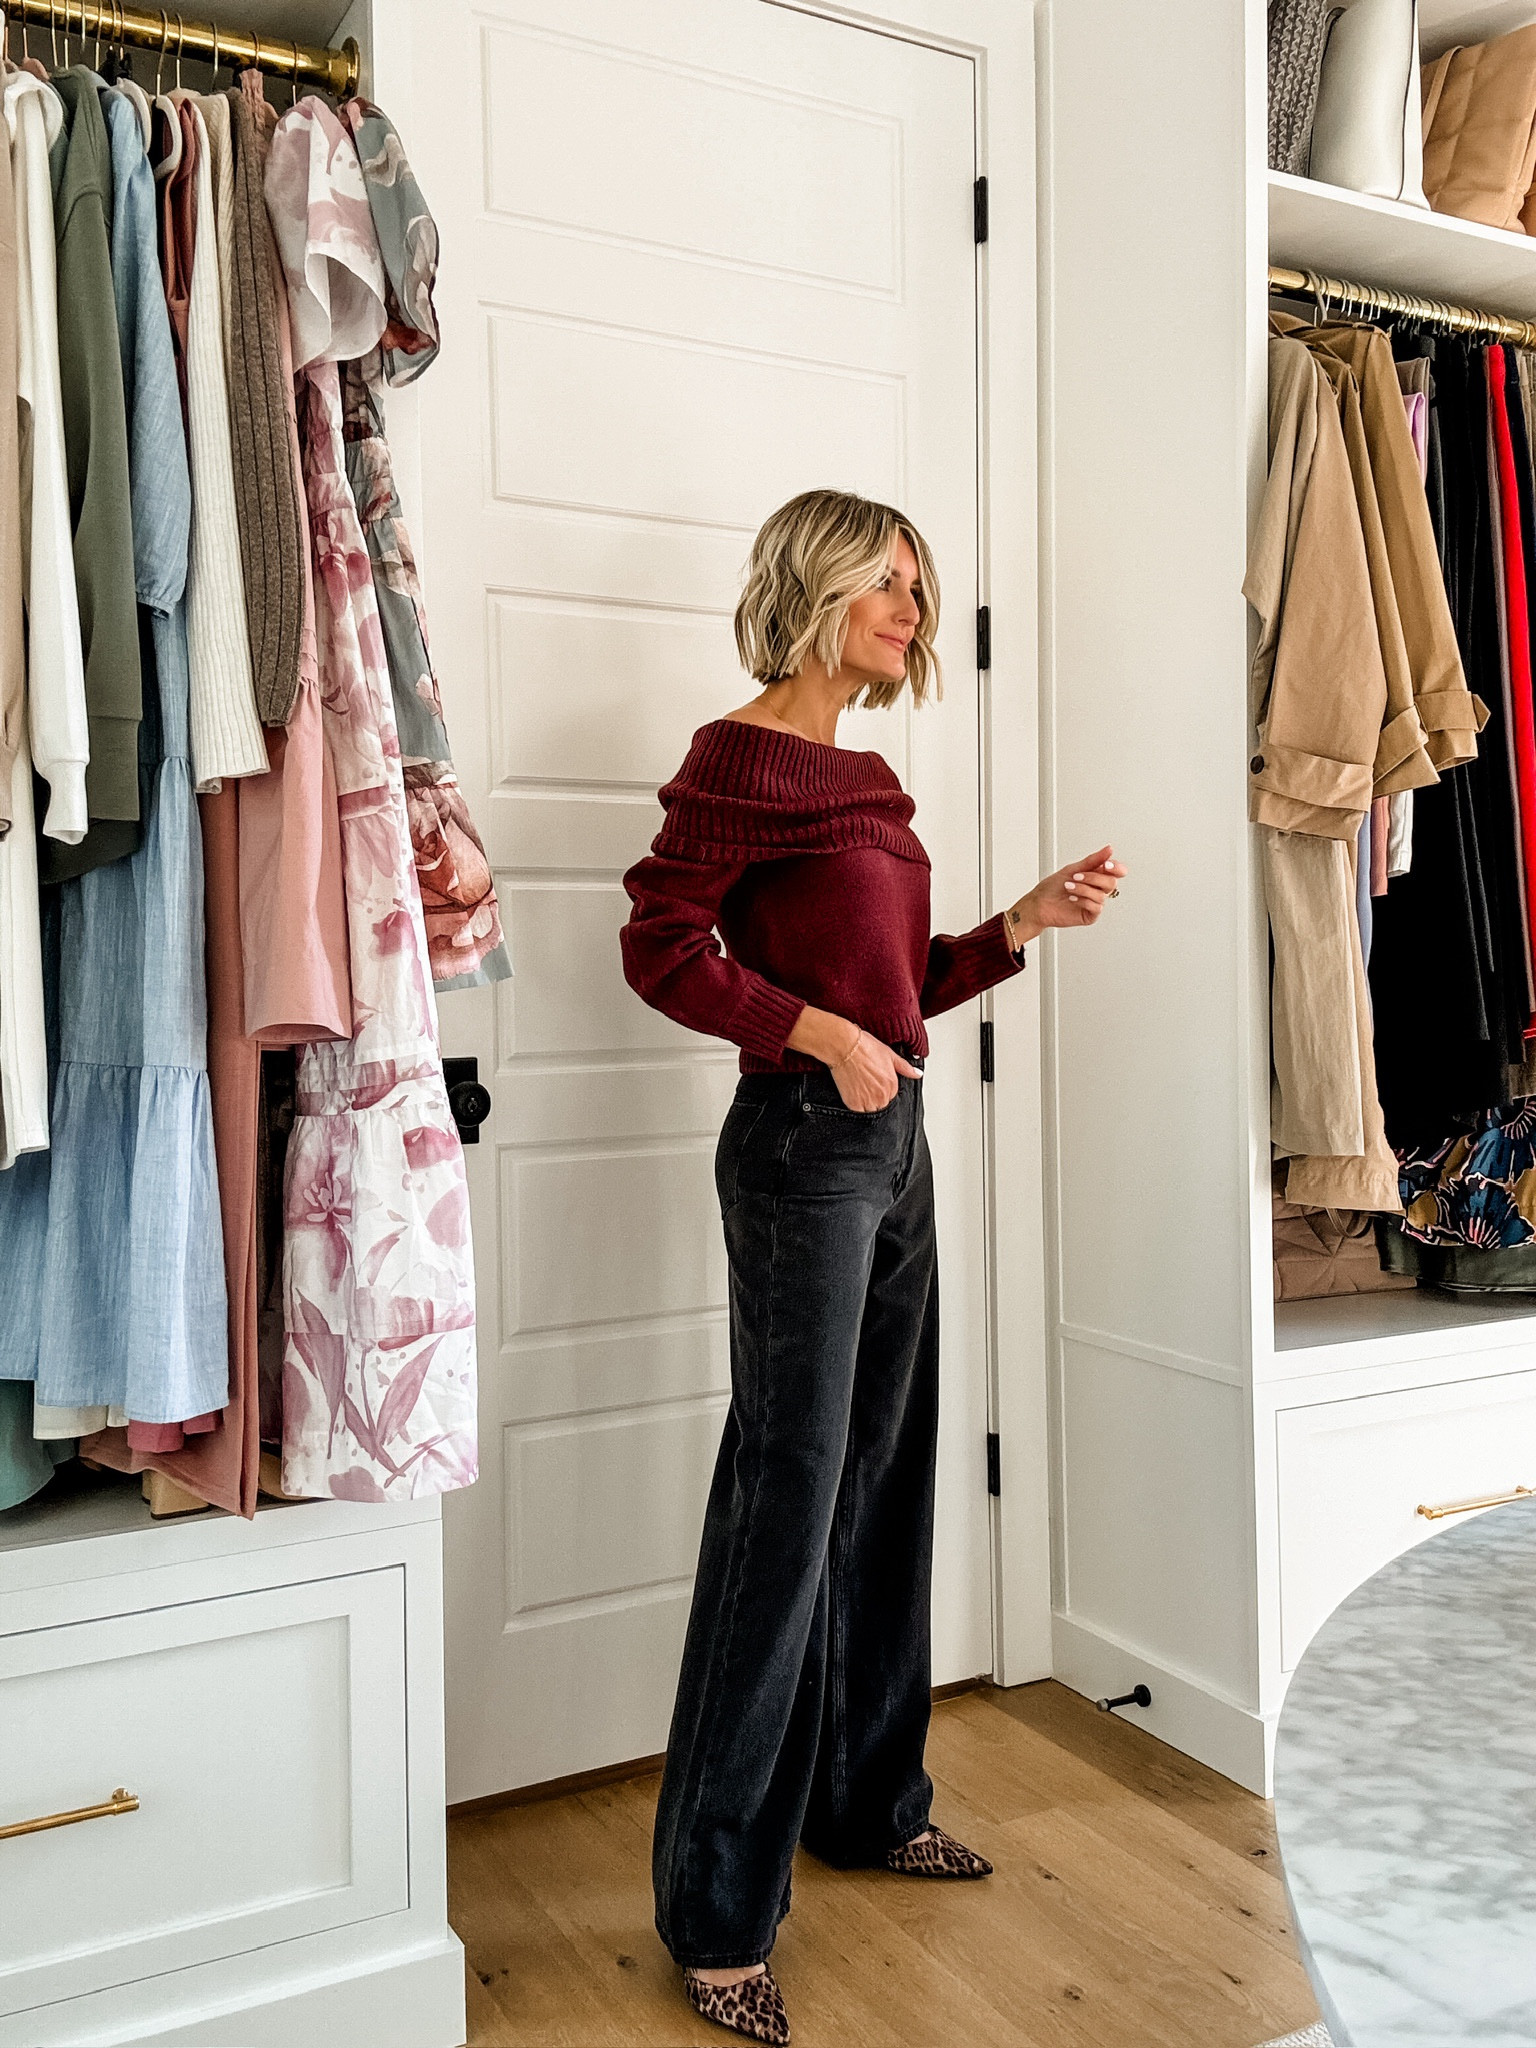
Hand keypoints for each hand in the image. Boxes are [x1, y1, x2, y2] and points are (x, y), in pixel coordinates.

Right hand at [829, 1029, 921, 1111]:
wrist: (846, 1047)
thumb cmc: (865, 1047)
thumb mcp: (890, 1055)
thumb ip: (906, 1068)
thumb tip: (918, 1074)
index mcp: (892, 1085)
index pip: (891, 1097)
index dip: (883, 1091)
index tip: (875, 1083)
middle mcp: (882, 1095)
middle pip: (881, 1106)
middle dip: (876, 1099)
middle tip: (866, 1085)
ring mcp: (867, 1101)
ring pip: (870, 1111)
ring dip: (866, 1104)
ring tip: (859, 1089)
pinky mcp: (853, 1103)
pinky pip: (858, 1112)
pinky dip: (856, 1106)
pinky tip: (852, 1093)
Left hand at [1008, 846, 1124, 941]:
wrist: (1039, 904)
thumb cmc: (1052, 887)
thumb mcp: (1073, 869)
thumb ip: (1093, 860)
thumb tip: (1109, 850)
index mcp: (1096, 876)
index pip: (1116, 871)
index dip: (1116, 868)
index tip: (1106, 865)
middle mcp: (1097, 889)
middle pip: (1111, 883)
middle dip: (1093, 878)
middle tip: (1077, 876)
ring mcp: (1094, 903)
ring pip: (1102, 895)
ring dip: (1083, 889)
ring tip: (1069, 887)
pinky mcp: (1090, 915)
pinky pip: (1097, 907)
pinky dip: (1084, 900)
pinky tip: (1072, 899)